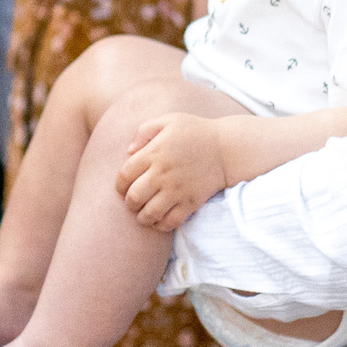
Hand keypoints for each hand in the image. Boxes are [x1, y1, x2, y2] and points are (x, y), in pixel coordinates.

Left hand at [115, 113, 230, 231]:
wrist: (226, 148)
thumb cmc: (195, 132)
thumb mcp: (169, 121)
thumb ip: (144, 131)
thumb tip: (129, 152)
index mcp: (154, 153)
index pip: (124, 176)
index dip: (119, 185)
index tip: (124, 187)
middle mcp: (163, 173)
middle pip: (134, 198)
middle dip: (129, 203)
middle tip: (134, 201)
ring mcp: (177, 190)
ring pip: (150, 214)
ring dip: (142, 217)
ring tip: (145, 213)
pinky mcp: (191, 202)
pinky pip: (170, 222)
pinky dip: (161, 225)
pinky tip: (160, 219)